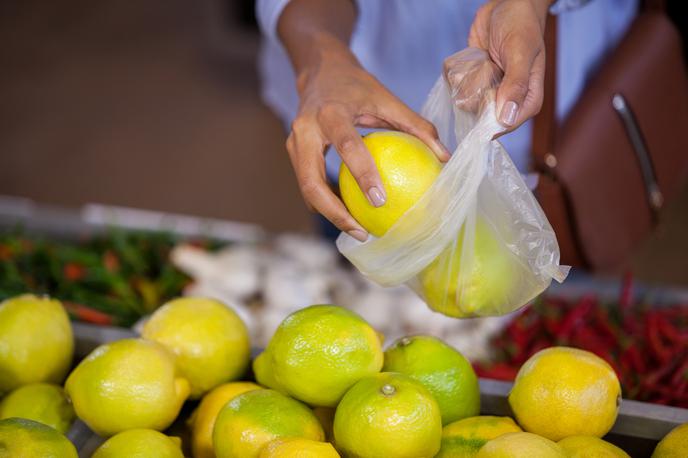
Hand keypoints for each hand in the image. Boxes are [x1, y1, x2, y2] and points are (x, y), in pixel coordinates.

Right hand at [287, 36, 448, 240]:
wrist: (319, 69)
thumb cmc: (357, 85)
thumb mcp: (386, 98)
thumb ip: (416, 125)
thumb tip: (444, 157)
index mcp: (330, 113)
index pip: (347, 147)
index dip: (363, 175)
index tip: (380, 201)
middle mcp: (305, 130)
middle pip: (311, 182)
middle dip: (334, 213)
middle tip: (362, 233)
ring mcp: (293, 143)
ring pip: (306, 189)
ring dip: (330, 213)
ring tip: (357, 231)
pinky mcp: (293, 153)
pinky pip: (308, 183)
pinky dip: (327, 202)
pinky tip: (349, 215)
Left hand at [448, 0, 550, 131]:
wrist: (507, 5)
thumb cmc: (521, 25)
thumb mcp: (519, 52)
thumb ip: (515, 84)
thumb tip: (507, 118)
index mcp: (528, 97)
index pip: (509, 124)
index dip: (492, 123)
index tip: (479, 106)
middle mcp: (509, 98)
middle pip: (486, 119)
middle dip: (477, 100)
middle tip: (485, 72)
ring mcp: (491, 91)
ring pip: (471, 106)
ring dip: (468, 87)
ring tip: (481, 62)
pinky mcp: (477, 82)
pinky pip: (461, 91)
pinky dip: (460, 78)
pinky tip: (471, 61)